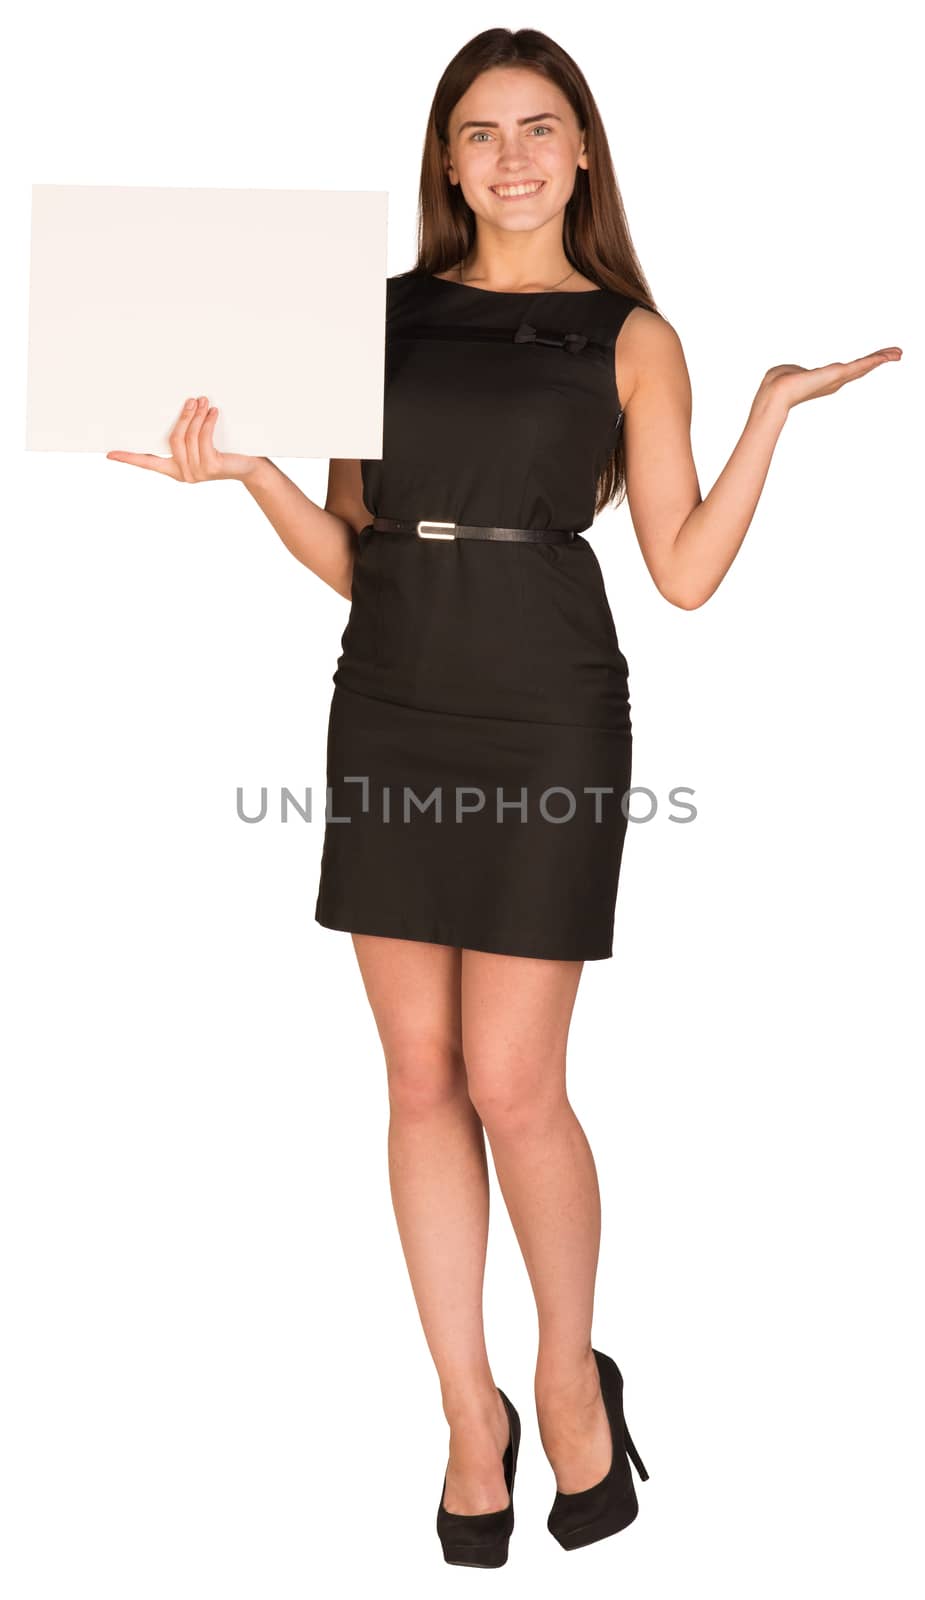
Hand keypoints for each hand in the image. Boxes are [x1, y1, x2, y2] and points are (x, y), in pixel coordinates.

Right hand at [106, 396, 263, 482]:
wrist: (249, 468)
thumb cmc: (225, 452)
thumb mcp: (202, 443)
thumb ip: (188, 434)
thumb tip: (181, 406)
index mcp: (174, 469)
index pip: (147, 463)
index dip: (128, 458)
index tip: (109, 454)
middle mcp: (183, 474)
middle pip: (173, 439)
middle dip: (182, 417)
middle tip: (190, 400)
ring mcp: (197, 473)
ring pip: (189, 437)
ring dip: (196, 416)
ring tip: (203, 401)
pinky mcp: (211, 467)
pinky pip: (204, 439)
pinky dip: (208, 422)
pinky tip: (213, 412)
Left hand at [758, 346, 901, 414]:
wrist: (777, 392)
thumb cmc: (778, 382)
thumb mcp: (791, 371)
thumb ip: (796, 370)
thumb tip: (793, 370)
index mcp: (826, 379)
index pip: (850, 370)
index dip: (865, 364)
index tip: (878, 358)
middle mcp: (835, 381)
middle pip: (863, 368)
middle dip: (880, 359)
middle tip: (898, 353)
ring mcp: (838, 378)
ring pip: (865, 366)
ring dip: (882, 358)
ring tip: (898, 353)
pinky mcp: (838, 374)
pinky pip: (861, 365)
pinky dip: (875, 359)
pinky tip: (887, 355)